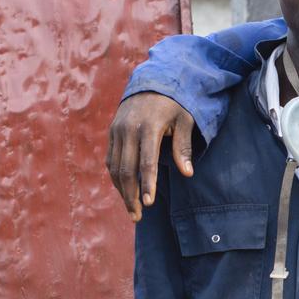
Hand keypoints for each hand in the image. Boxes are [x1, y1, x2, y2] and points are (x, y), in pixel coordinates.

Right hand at [107, 93, 195, 220]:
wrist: (151, 81)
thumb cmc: (175, 103)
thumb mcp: (185, 119)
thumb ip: (184, 146)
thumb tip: (188, 173)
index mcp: (149, 126)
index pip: (146, 162)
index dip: (147, 184)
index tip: (149, 203)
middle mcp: (128, 129)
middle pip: (127, 169)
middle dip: (131, 195)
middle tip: (138, 216)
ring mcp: (117, 130)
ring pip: (115, 167)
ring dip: (122, 191)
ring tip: (132, 210)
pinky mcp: (111, 132)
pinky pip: (110, 160)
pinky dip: (116, 178)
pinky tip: (124, 191)